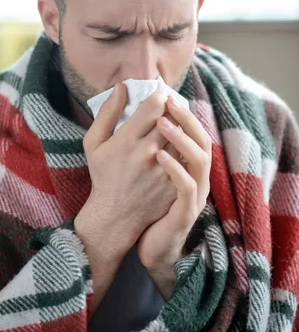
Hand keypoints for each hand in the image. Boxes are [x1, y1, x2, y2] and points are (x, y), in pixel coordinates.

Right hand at [76, 83, 177, 262]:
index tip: (157, 97)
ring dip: (180, 128)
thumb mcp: (94, 143)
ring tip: (174, 127)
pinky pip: (187, 156)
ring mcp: (164, 168)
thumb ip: (107, 112)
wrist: (115, 216)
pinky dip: (184, 148)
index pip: (155, 104)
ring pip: (182, 135)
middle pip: (172, 117)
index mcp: (126, 139)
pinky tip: (178, 146)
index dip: (160, 96)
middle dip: (171, 109)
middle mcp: (147, 152)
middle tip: (168, 108)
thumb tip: (121, 87)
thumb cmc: (103, 174)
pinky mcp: (174, 182)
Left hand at [136, 95, 211, 280]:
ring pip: (200, 159)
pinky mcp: (186, 210)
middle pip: (201, 138)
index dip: (181, 110)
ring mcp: (193, 192)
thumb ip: (142, 139)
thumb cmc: (136, 198)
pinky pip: (187, 186)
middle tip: (168, 99)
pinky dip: (177, 169)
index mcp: (184, 163)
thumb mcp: (139, 165)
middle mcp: (194, 174)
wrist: (132, 239)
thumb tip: (129, 108)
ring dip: (183, 138)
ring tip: (163, 121)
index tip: (163, 92)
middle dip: (186, 117)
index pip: (191, 129)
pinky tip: (159, 156)